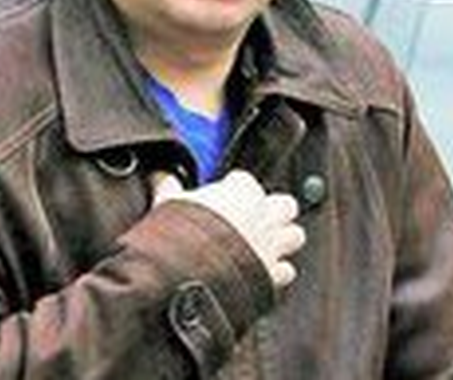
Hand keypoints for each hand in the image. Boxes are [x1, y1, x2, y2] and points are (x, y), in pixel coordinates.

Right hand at [152, 169, 305, 287]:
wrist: (191, 277)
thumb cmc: (181, 236)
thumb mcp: (168, 204)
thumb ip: (167, 186)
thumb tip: (157, 174)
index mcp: (240, 193)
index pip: (246, 182)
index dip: (234, 190)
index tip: (222, 198)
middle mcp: (263, 216)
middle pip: (285, 205)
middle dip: (274, 212)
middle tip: (254, 219)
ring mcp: (271, 246)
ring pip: (294, 236)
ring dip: (282, 240)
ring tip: (263, 245)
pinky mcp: (272, 275)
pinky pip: (286, 271)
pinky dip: (276, 272)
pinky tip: (261, 274)